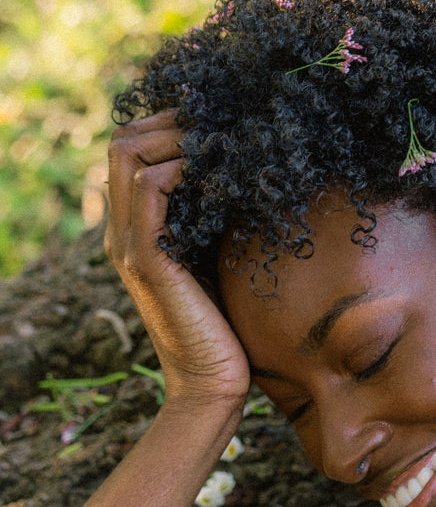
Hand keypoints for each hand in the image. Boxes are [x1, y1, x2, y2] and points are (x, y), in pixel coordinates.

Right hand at [105, 110, 249, 407]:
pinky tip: (214, 170)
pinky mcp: (148, 260)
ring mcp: (129, 245)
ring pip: (128, 154)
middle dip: (168, 120)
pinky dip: (180, 166)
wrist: (213, 386)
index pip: (130, 153)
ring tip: (217, 140)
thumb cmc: (226, 331)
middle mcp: (123, 234)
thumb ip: (214, 226)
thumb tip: (243, 181)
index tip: (213, 122)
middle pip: (122, 142)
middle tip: (215, 122)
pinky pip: (150, 189)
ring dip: (175, 135)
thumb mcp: (218, 264)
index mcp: (136, 233)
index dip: (165, 126)